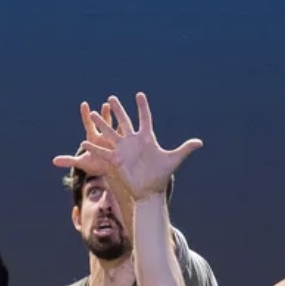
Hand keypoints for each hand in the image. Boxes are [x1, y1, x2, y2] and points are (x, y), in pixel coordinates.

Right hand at [51, 93, 201, 201]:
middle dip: (118, 110)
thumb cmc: (161, 175)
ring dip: (101, 124)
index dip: (142, 107)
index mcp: (146, 138)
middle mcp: (133, 141)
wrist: (149, 190)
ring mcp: (123, 150)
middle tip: (111, 98)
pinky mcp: (116, 160)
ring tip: (92, 114)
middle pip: (124, 121)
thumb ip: (185, 149)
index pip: (144, 118)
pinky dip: (94, 148)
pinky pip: (103, 152)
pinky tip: (84, 143)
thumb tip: (200, 142)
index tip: (139, 95)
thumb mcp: (173, 160)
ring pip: (110, 133)